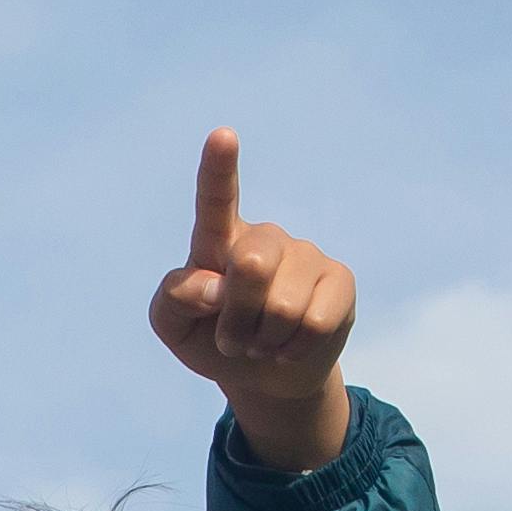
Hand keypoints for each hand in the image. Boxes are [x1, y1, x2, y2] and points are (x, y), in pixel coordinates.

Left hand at [147, 127, 355, 475]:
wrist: (262, 375)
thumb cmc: (210, 337)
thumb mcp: (173, 325)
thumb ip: (175, 298)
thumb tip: (216, 286)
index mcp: (217, 239)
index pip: (216, 199)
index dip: (219, 168)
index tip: (222, 135)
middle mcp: (264, 238)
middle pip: (251, 268)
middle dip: (237, 320)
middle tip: (234, 338)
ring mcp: (305, 255)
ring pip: (285, 307)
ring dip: (265, 341)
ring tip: (262, 342)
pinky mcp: (339, 280)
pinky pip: (315, 324)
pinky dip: (294, 350)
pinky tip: (291, 345)